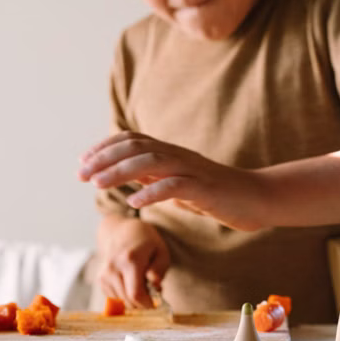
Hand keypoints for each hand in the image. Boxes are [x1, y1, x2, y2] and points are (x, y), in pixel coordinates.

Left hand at [79, 132, 267, 230]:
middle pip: (137, 147)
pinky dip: (152, 192)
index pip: (133, 140)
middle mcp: (180, 156)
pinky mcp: (206, 189)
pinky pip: (175, 186)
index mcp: (172, 154)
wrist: (258, 199)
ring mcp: (193, 171)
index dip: (105, 147)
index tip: (83, 162)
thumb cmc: (218, 195)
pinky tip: (134, 201)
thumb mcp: (180, 185)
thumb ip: (156, 178)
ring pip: (152, 162)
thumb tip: (128, 175)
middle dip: (105, 158)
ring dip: (121, 171)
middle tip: (81, 174)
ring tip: (98, 184)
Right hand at [94, 214, 169, 308]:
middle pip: (127, 300)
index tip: (156, 304)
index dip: (146, 304)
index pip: (135, 293)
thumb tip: (155, 285)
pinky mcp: (101, 279)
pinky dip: (125, 296)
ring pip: (121, 301)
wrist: (121, 231)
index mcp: (131, 260)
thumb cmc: (146, 242)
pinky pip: (114, 297)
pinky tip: (131, 284)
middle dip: (142, 304)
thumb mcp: (161, 251)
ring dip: (134, 300)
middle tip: (152, 294)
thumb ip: (159, 269)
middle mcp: (114, 268)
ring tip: (143, 286)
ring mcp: (104, 274)